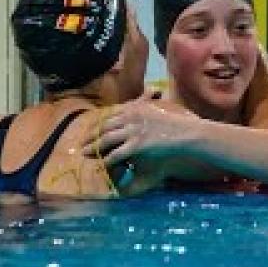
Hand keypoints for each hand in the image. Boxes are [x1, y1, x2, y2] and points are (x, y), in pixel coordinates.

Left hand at [81, 93, 198, 165]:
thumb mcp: (155, 111)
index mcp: (134, 107)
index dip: (96, 123)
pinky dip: (108, 159)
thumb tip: (138, 102)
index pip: (108, 115)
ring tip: (85, 154)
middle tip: (80, 143)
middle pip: (103, 126)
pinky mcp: (138, 145)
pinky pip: (117, 154)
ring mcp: (133, 130)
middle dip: (90, 135)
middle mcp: (130, 116)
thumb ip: (143, 107)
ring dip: (93, 148)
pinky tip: (102, 164)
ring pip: (106, 140)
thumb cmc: (174, 125)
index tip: (88, 130)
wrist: (186, 133)